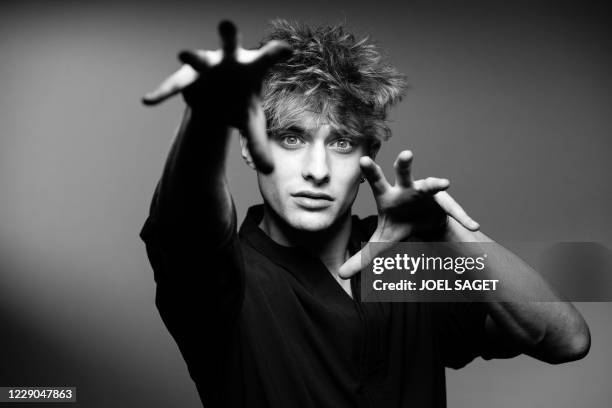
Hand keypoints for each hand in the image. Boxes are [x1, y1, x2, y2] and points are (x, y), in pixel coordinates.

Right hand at [141, 20, 291, 173]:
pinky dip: (162, 92)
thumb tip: (269, 172)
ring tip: (183, 54)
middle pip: (230, 44)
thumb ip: (257, 144)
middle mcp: (229, 60)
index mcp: (252, 68)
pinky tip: (149, 101)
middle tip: (226, 24)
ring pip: (198, 59)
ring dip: (192, 56)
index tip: (287, 49)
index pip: (267, 58)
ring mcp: (205, 66)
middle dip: (228, 34)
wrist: (218, 93)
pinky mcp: (187, 77)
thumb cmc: (240, 102)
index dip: (275, 53)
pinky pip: (173, 84)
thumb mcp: (250, 122)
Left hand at [339, 150, 479, 277]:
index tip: (362, 159)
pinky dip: (463, 219)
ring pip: (431, 185)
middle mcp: (407, 189)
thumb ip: (362, 257)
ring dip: (436, 183)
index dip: (370, 171)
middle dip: (405, 164)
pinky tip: (474, 227)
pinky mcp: (444, 203)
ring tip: (444, 183)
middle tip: (406, 154)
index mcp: (388, 196)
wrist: (424, 223)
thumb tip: (339, 275)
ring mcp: (426, 193)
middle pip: (404, 174)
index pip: (376, 182)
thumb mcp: (381, 242)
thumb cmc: (399, 225)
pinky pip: (454, 212)